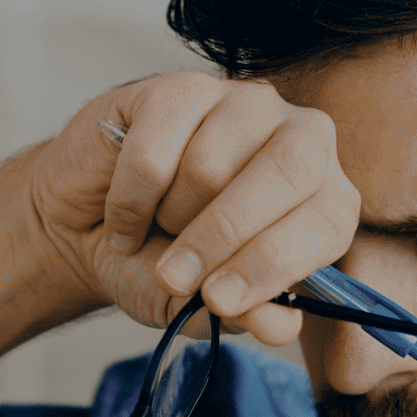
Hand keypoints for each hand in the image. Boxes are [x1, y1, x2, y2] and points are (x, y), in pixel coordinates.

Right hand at [24, 72, 357, 348]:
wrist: (89, 230)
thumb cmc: (160, 261)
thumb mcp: (203, 306)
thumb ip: (247, 315)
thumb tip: (280, 327)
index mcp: (324, 195)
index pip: (328, 219)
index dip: (273, 264)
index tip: (219, 300)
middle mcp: (298, 138)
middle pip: (287, 173)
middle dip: (222, 238)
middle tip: (176, 278)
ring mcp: (242, 104)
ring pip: (210, 166)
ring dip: (168, 217)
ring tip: (158, 227)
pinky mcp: (180, 89)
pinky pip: (153, 153)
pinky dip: (128, 202)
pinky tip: (126, 212)